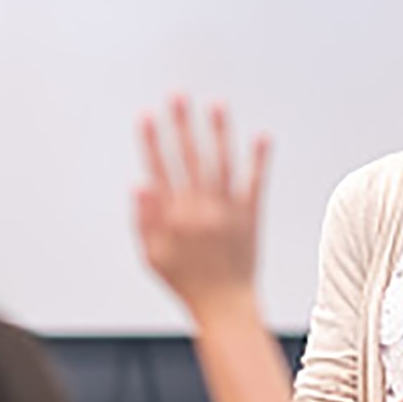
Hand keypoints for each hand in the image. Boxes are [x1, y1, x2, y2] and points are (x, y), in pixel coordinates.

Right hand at [134, 96, 268, 319]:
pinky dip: (259, 159)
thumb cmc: (186, 283)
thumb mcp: (153, 256)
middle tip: (178, 96)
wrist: (226, 304)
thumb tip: (140, 183)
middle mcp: (200, 209)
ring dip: (219, 132)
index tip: (148, 115)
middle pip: (189, 158)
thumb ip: (144, 219)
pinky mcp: (250, 216)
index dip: (152, 141)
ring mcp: (227, 211)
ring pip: (222, 163)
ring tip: (216, 104)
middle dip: (182, 124)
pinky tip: (262, 136)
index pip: (159, 169)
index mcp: (173, 217)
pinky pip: (255, 182)